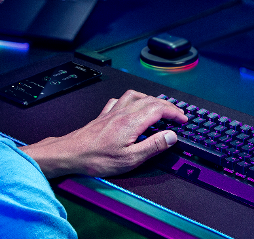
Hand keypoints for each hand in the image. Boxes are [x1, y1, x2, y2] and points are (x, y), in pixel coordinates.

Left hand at [20, 90, 187, 177]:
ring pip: (135, 96)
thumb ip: (153, 146)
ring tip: (158, 108)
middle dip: (166, 106)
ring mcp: (112, 112)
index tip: (183, 119)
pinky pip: (119, 100)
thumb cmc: (96, 158)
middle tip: (176, 115)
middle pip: (150, 100)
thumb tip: (171, 136)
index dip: (175, 112)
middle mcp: (122, 112)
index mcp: (132, 121)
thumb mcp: (130, 158)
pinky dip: (131, 100)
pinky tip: (131, 106)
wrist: (71, 153)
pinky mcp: (104, 115)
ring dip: (150, 99)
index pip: (159, 108)